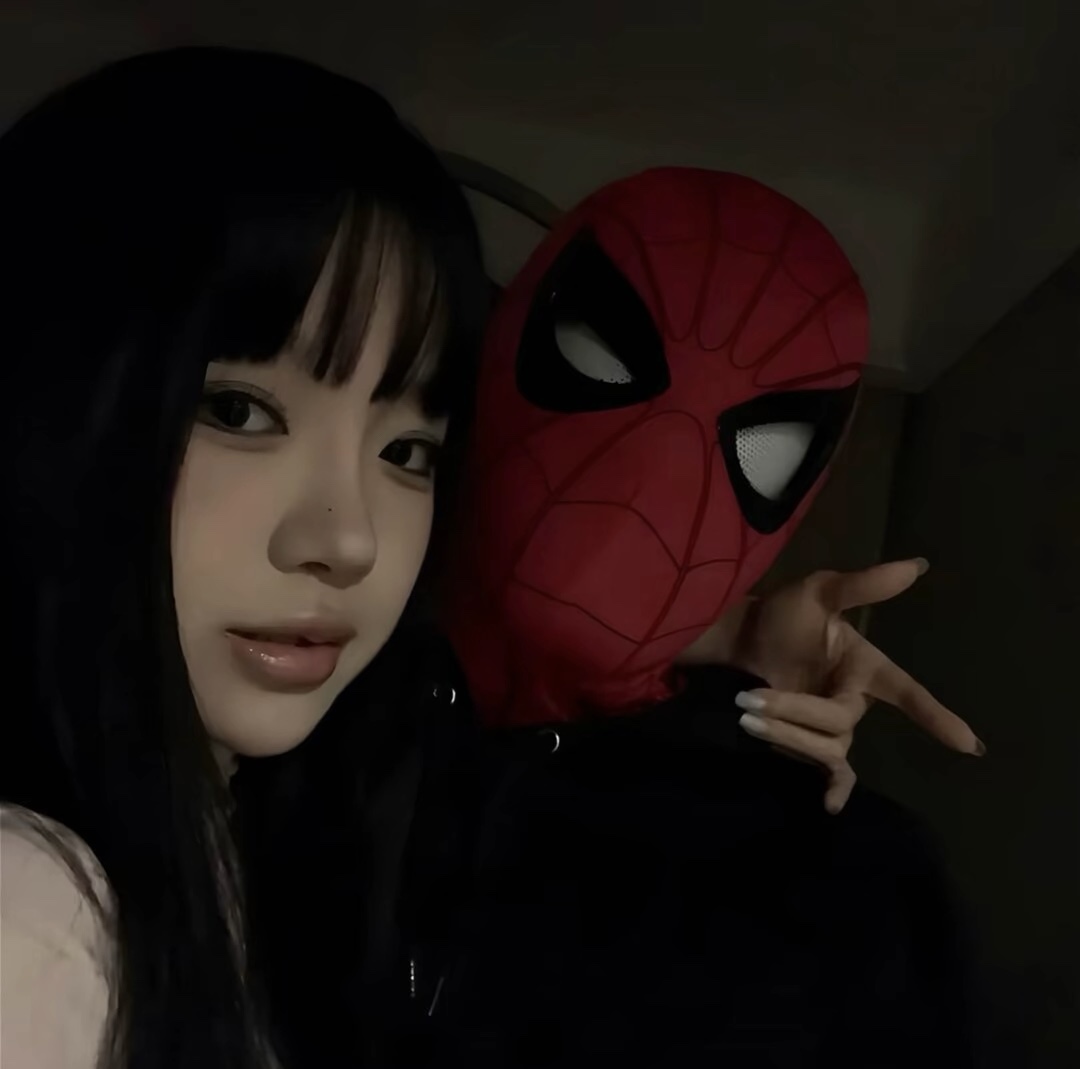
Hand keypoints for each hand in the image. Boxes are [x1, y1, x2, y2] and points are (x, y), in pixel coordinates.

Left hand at [678, 559, 983, 813]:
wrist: (736, 638)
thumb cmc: (781, 614)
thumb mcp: (820, 592)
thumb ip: (864, 585)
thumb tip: (916, 565)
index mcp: (864, 665)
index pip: (905, 691)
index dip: (934, 716)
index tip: (968, 745)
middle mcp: (852, 699)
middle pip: (840, 721)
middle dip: (796, 711)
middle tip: (750, 698)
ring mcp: (830, 724)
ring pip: (826, 745)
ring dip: (786, 733)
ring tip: (746, 714)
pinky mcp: (807, 742)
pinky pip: (830, 770)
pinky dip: (834, 788)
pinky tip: (829, 806)